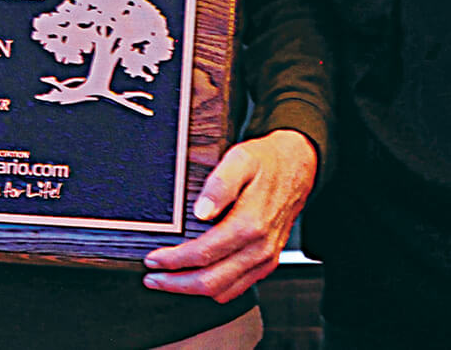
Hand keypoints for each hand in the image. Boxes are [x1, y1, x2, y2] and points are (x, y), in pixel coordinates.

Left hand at [140, 130, 316, 301]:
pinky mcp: (268, 262)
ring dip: (192, 290)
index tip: (153, 259)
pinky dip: (214, 289)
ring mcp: (266, 258)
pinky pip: (239, 288)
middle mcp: (260, 247)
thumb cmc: (267, 162)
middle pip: (211, 282)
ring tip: (168, 280)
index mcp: (250, 223)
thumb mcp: (241, 159)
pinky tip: (196, 278)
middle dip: (176, 283)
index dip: (174, 260)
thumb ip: (220, 184)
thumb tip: (201, 211)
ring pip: (224, 291)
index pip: (203, 254)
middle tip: (152, 278)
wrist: (298, 167)